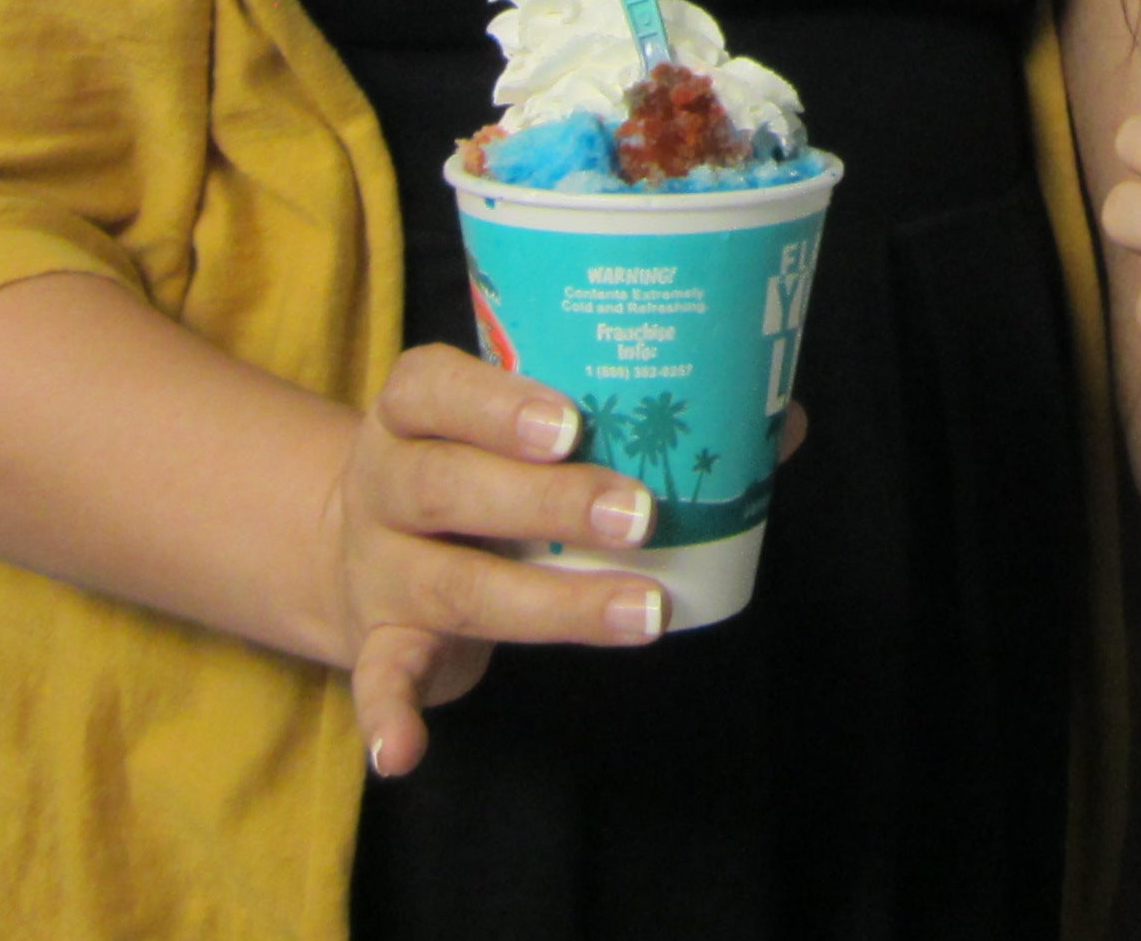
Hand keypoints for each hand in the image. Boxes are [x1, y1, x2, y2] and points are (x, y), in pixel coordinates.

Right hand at [333, 347, 805, 776]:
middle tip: (640, 515)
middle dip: (548, 502)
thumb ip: (638, 419)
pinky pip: (380, 678)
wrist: (359, 543)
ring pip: (452, 583)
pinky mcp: (380, 639)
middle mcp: (385, 481)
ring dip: (552, 605)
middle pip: (446, 485)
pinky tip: (407, 752)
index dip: (500, 405)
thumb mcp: (527, 432)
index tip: (574, 425)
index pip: (437, 389)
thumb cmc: (482, 468)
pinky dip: (389, 714)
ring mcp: (378, 565)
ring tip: (642, 615)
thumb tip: (781, 424)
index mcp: (416, 409)